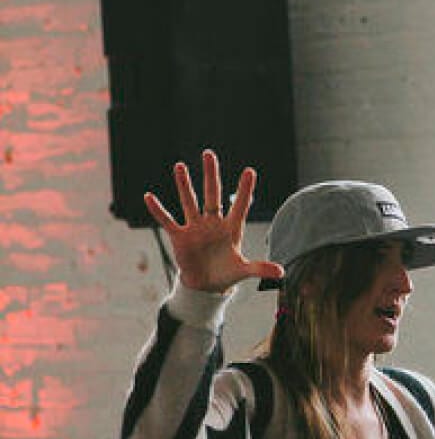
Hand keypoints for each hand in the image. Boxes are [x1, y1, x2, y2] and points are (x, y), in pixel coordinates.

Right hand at [143, 149, 284, 293]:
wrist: (206, 284)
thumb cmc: (228, 272)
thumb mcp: (244, 271)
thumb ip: (260, 269)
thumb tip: (282, 272)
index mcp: (232, 228)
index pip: (240, 205)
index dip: (245, 190)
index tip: (250, 171)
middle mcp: (213, 223)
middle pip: (213, 195)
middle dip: (211, 175)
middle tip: (208, 154)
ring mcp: (196, 228)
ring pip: (190, 202)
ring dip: (184, 185)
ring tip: (180, 166)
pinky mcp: (180, 237)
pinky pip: (168, 221)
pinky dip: (158, 210)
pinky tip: (149, 197)